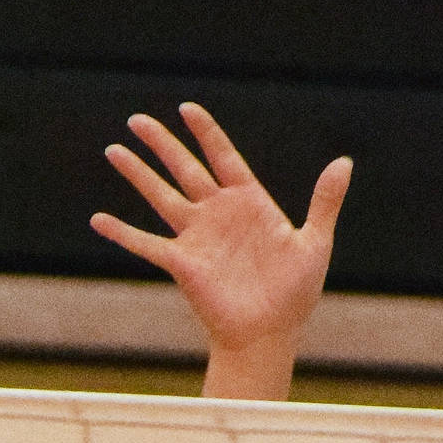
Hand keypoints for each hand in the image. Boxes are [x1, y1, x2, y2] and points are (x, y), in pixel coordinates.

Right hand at [93, 104, 349, 362]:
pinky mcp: (181, 263)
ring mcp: (197, 237)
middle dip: (161, 143)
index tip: (187, 108)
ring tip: (114, 150)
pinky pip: (147, 244)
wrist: (269, 333)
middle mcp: (218, 214)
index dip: (206, 132)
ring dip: (137, 174)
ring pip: (161, 196)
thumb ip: (325, 201)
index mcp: (249, 202)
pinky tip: (98, 219)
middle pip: (184, 168)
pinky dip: (122, 233)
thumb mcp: (314, 242)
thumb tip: (344, 162)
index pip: (223, 157)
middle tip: (137, 119)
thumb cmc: (294, 293)